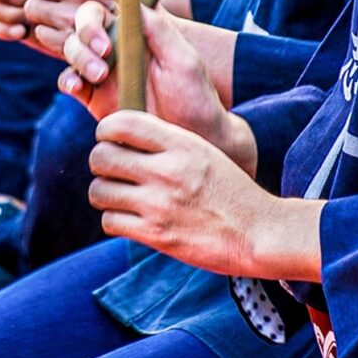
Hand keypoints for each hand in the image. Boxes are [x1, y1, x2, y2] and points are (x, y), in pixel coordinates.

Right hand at [60, 1, 229, 145]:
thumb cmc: (194, 96)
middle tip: (104, 49)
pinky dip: (68, 80)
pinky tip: (77, 87)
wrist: (190, 138)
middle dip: (87, 28)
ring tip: (99, 75)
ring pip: (72, 48)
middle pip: (86, 20)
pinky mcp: (91, 95)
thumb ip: (157, 27)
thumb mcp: (182, 58)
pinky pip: (68, 80)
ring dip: (79, 56)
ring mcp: (102, 69)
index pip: (115, 0)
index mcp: (140, 29)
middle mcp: (118, 44)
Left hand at [88, 111, 321, 281]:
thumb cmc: (229, 191)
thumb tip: (119, 137)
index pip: (121, 123)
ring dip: (104, 194)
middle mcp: (167, 171)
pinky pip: (109, 221)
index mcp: (181, 144)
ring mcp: (159, 204)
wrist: (259, 234)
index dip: (105, 130)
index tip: (110, 140)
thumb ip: (165, 142)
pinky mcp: (156, 234)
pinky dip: (113, 221)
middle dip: (100, 164)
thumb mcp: (203, 152)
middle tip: (112, 172)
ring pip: (98, 191)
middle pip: (101, 157)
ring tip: (119, 197)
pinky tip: (128, 219)